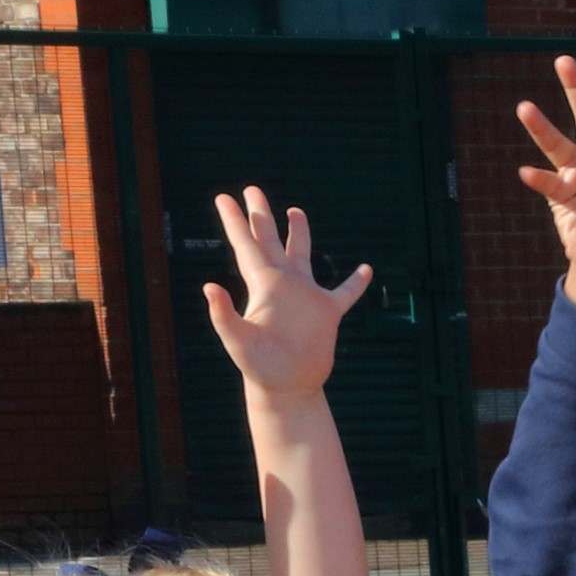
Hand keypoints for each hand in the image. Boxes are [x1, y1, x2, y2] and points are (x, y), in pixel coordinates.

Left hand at [199, 189, 370, 398]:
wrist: (287, 387)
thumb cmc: (259, 367)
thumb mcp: (238, 340)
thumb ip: (223, 314)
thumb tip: (209, 286)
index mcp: (262, 284)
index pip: (245, 245)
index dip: (234, 221)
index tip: (224, 197)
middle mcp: (282, 284)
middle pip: (269, 239)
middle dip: (261, 214)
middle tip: (252, 189)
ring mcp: (306, 296)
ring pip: (303, 255)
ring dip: (300, 233)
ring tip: (295, 211)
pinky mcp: (327, 313)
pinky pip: (345, 292)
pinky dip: (356, 281)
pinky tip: (366, 269)